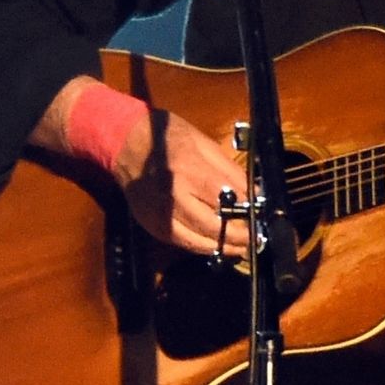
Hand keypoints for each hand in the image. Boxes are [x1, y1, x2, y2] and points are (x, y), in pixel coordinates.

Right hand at [112, 110, 251, 256]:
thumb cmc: (166, 136)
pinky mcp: (151, 224)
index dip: (246, 211)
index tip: (260, 216)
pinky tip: (215, 244)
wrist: (124, 143)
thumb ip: (228, 169)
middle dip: (238, 236)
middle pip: (213, 226)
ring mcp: (160, 214)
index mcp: (188, 170)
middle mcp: (173, 197)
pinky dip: (200, 246)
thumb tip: (253, 193)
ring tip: (240, 247)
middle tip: (255, 239)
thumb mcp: (202, 142)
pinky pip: (181, 242)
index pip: (225, 199)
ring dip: (222, 247)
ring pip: (197, 241)